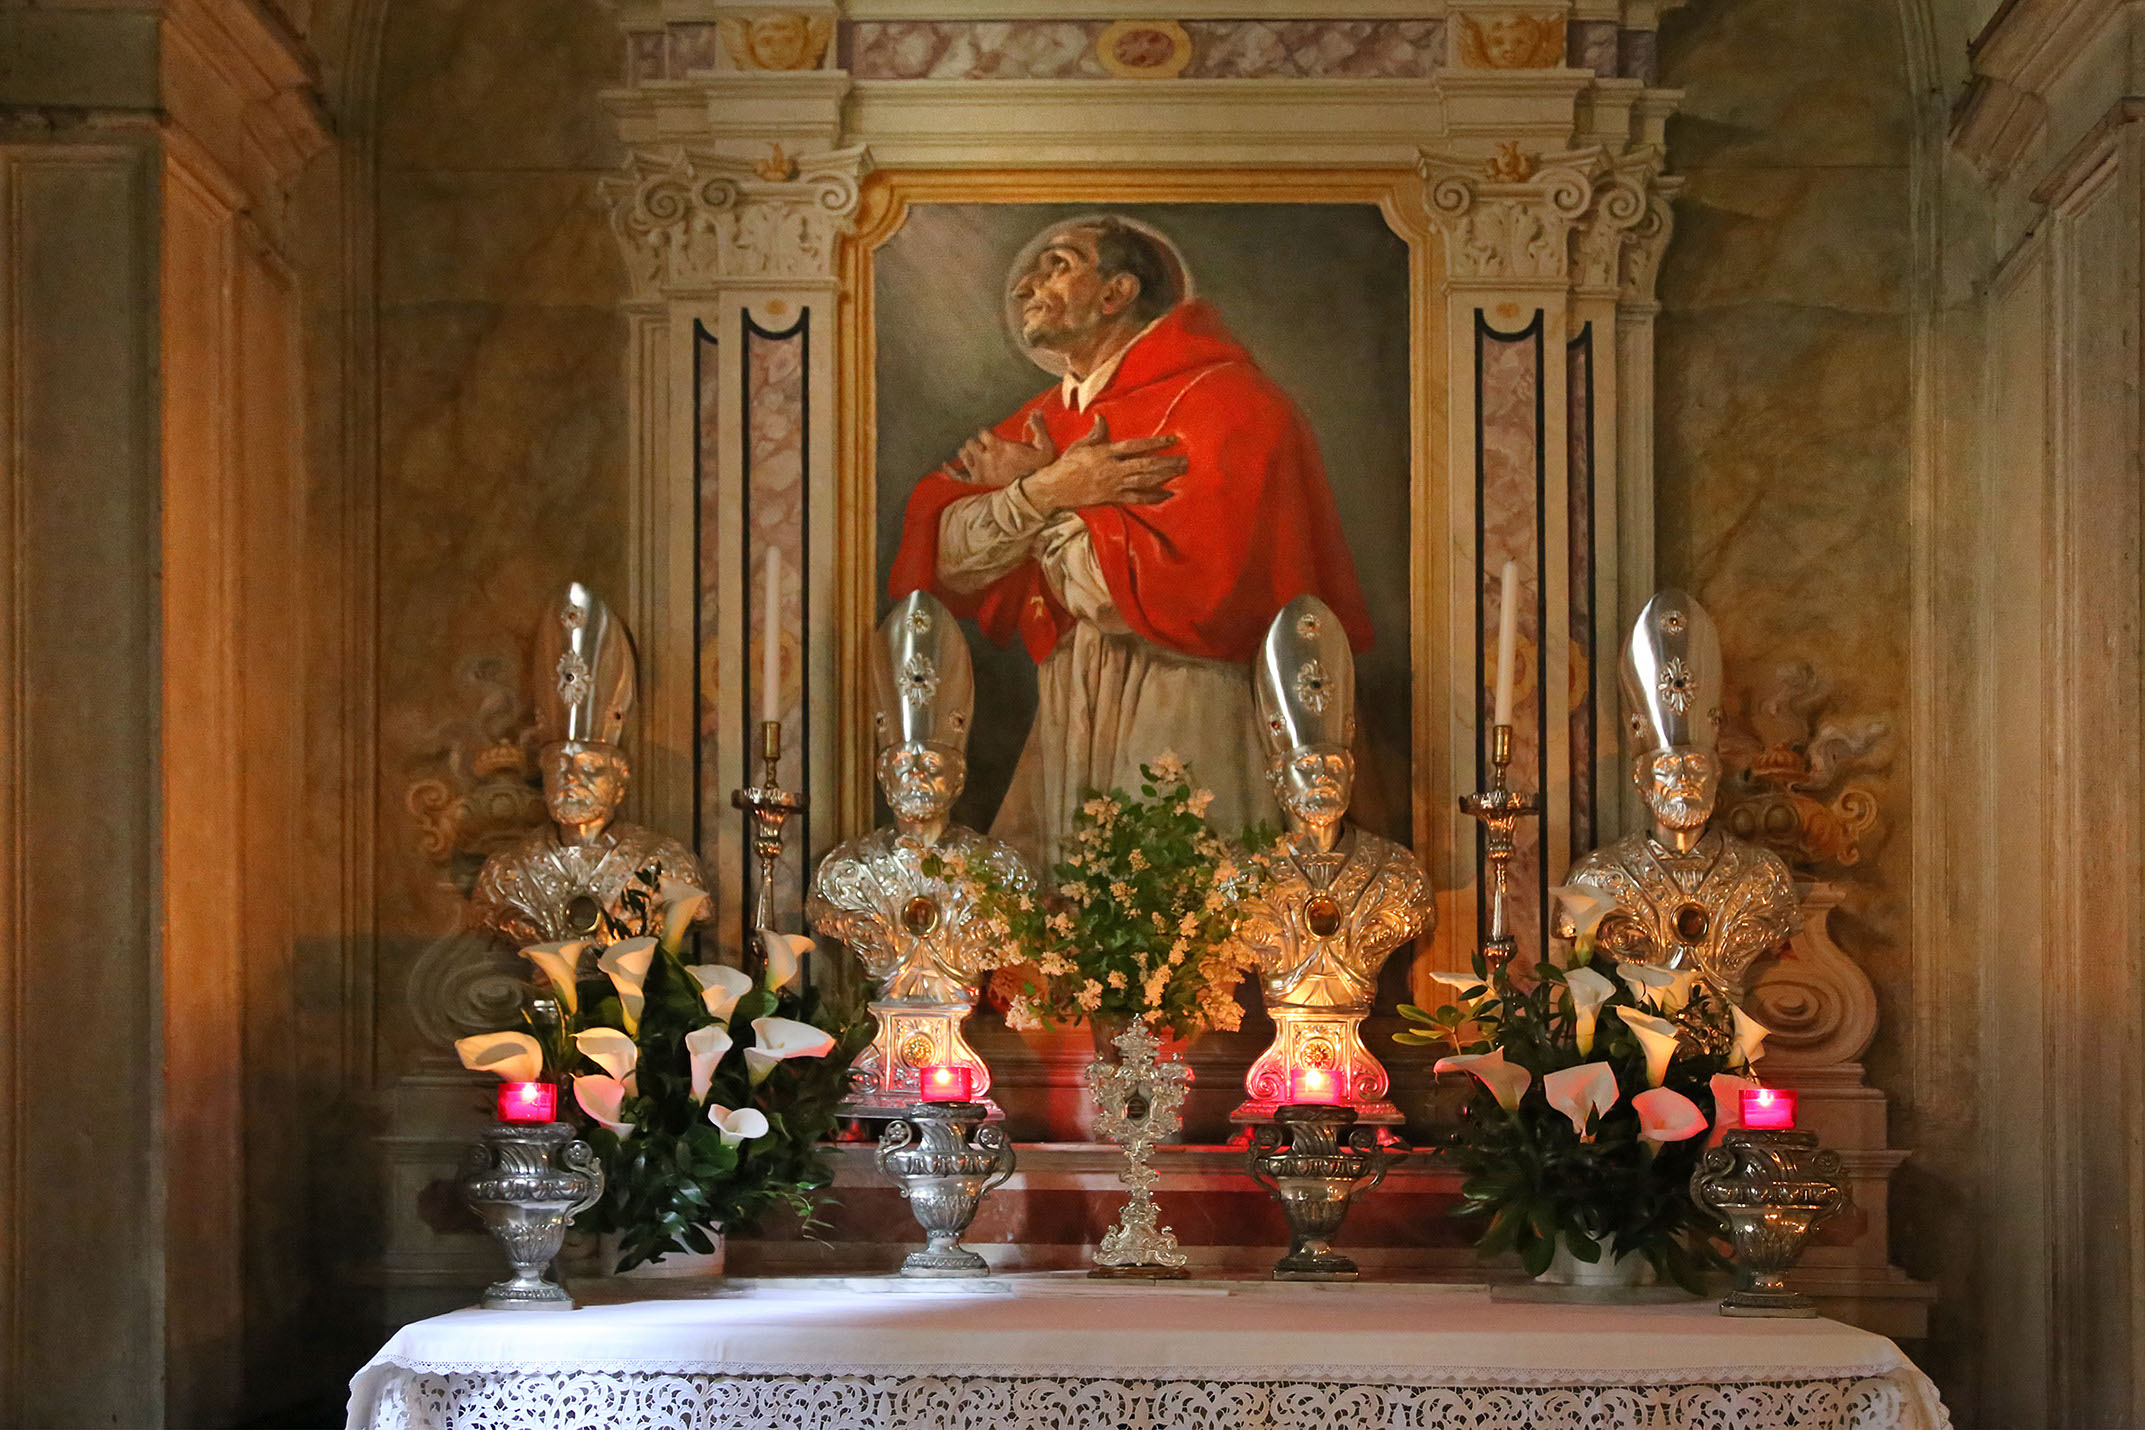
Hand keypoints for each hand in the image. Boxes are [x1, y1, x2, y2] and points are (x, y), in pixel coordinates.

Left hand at [953, 411, 1055, 489]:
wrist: (1035, 491)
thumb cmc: (1040, 467)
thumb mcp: (1044, 446)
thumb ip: (1039, 427)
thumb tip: (1036, 410)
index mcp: (998, 446)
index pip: (982, 432)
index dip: (986, 433)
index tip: (992, 436)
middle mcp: (985, 457)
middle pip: (970, 443)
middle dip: (976, 442)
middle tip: (983, 446)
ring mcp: (979, 470)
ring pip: (963, 455)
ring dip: (966, 452)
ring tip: (972, 453)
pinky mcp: (977, 481)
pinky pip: (958, 476)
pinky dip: (950, 470)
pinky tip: (943, 464)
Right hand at [1024, 416, 1186, 512]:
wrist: (1055, 489)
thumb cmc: (1066, 465)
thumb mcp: (1080, 445)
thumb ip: (1096, 433)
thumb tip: (1102, 417)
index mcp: (1106, 453)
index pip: (1135, 446)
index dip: (1155, 443)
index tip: (1171, 440)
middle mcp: (1113, 469)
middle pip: (1146, 465)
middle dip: (1167, 462)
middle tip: (1185, 460)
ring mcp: (1115, 485)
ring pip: (1145, 481)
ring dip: (1165, 476)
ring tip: (1181, 471)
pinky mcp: (1113, 498)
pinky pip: (1137, 498)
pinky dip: (1153, 497)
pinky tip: (1167, 494)